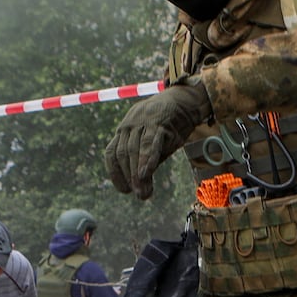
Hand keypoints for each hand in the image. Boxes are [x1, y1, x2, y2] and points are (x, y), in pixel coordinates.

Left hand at [105, 82, 211, 199]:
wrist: (185, 101)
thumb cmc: (169, 125)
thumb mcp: (155, 142)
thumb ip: (147, 159)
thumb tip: (142, 183)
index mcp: (124, 130)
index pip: (112, 154)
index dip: (115, 173)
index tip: (123, 190)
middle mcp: (129, 125)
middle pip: (123, 154)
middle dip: (128, 177)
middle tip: (137, 194)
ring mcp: (142, 122)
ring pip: (134, 150)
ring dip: (137, 174)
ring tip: (143, 192)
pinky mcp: (157, 122)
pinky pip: (150, 143)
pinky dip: (147, 159)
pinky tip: (146, 174)